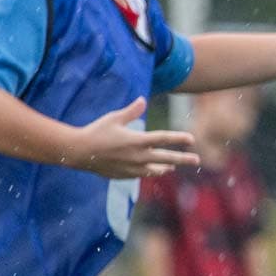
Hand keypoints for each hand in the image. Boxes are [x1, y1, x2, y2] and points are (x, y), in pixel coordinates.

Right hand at [69, 97, 198, 177]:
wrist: (78, 152)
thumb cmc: (96, 131)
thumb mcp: (114, 118)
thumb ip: (131, 111)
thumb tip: (143, 100)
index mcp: (137, 140)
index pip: (164, 139)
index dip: (179, 138)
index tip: (192, 139)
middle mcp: (138, 156)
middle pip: (166, 158)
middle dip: (183, 159)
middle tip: (197, 160)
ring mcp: (131, 168)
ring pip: (155, 170)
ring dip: (166, 167)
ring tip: (173, 167)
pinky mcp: (124, 175)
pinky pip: (142, 175)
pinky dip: (151, 172)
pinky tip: (154, 171)